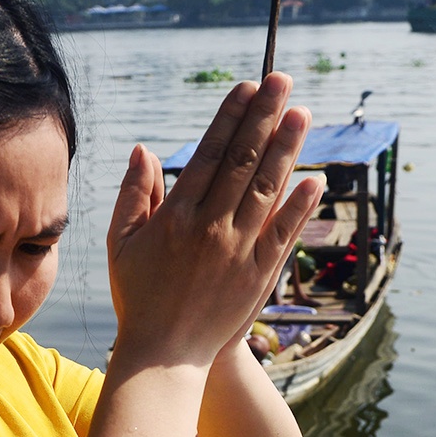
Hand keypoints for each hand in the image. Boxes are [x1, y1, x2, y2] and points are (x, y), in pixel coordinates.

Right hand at [105, 74, 324, 369]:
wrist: (164, 356)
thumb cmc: (138, 298)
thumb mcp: (120, 244)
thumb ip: (133, 195)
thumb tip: (144, 150)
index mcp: (176, 217)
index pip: (209, 153)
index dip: (230, 117)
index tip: (247, 87)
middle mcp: (210, 228)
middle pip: (242, 161)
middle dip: (264, 116)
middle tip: (282, 80)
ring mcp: (237, 252)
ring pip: (266, 190)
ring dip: (287, 148)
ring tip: (302, 113)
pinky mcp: (258, 277)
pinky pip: (283, 233)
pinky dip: (299, 205)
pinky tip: (315, 177)